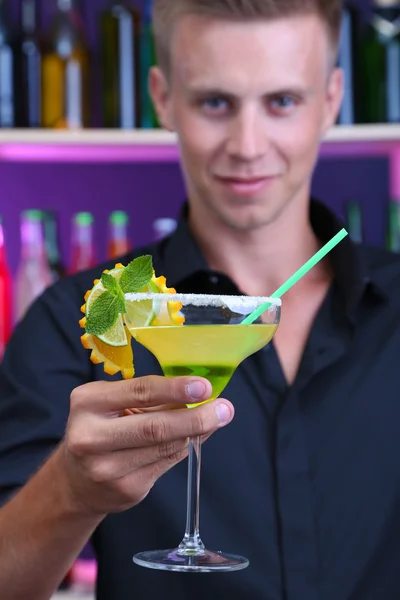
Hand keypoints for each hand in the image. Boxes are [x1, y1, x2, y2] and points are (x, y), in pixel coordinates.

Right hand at [60, 377, 233, 515]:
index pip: (139, 392)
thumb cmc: (99, 428)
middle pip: (155, 427)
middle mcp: (90, 437)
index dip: (175, 389)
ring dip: (196, 432)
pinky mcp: (125, 490)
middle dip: (196, 417)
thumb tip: (200, 390)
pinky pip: (166, 463)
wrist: (75, 481)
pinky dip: (184, 447)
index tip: (204, 386)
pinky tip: (193, 437)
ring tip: (216, 418)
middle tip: (224, 409)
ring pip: (165, 446)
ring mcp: (107, 468)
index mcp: (87, 403)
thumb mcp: (111, 403)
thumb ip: (149, 397)